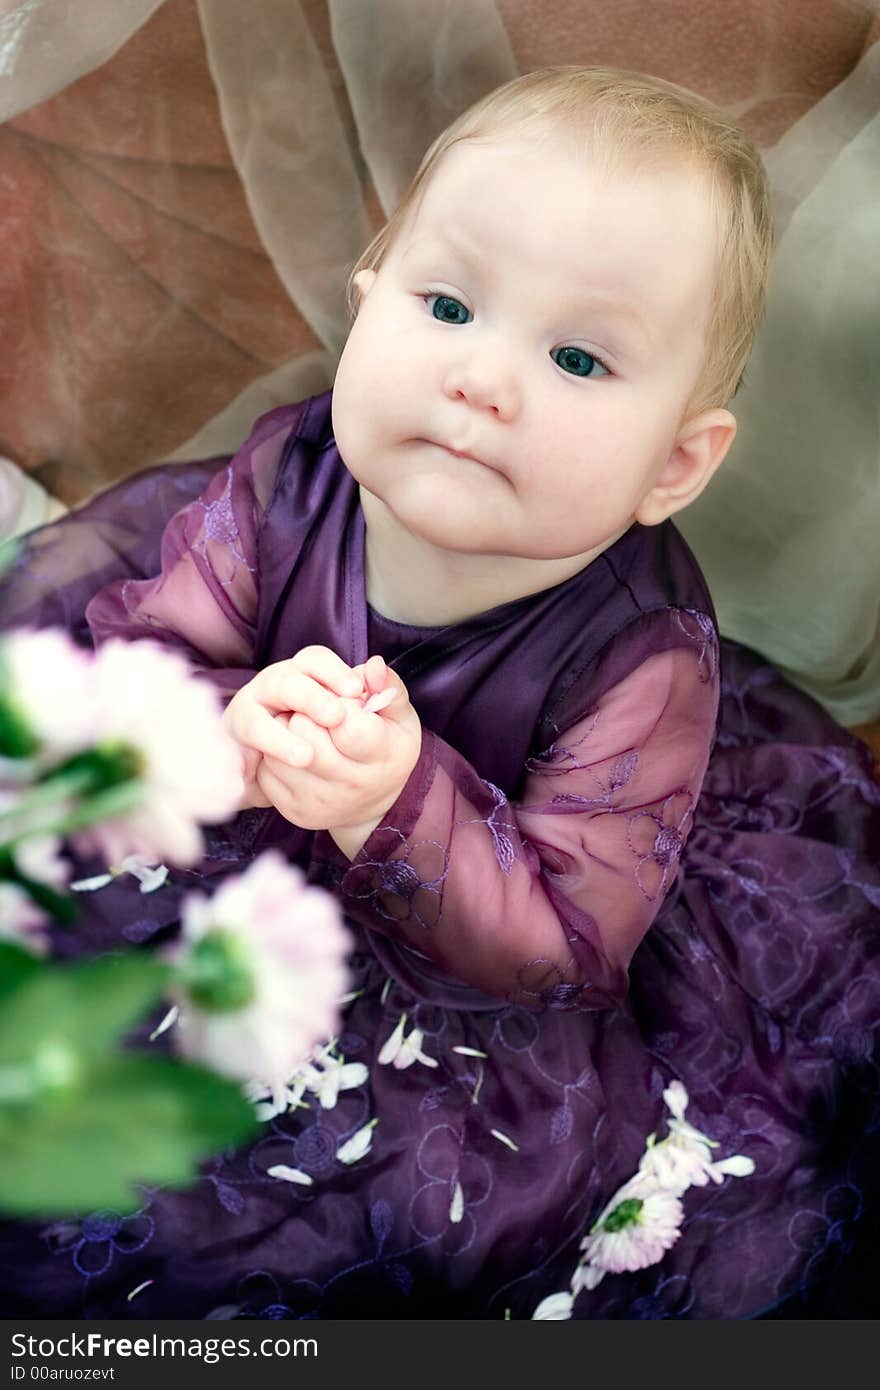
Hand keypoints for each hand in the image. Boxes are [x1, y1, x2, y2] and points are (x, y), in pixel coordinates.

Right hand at [222, 646, 364, 809]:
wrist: (319, 788)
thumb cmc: (349, 742)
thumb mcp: (375, 719)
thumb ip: (382, 694)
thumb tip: (378, 667)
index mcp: (306, 675)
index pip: (315, 660)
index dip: (334, 673)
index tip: (356, 690)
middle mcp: (274, 690)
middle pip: (285, 683)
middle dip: (310, 698)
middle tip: (336, 716)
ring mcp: (250, 718)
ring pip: (254, 720)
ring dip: (278, 738)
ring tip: (306, 756)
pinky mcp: (236, 750)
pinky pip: (233, 755)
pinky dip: (240, 764)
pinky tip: (250, 773)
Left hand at [256, 655, 421, 855]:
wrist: (375, 803)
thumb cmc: (386, 748)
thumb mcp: (399, 716)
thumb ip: (387, 686)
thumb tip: (372, 665)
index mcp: (382, 755)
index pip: (345, 722)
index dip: (337, 701)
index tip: (342, 699)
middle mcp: (351, 784)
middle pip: (304, 733)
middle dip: (306, 711)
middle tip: (319, 712)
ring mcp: (320, 801)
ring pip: (279, 752)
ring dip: (286, 731)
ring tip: (305, 729)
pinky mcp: (294, 810)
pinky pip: (266, 771)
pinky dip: (274, 755)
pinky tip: (293, 750)